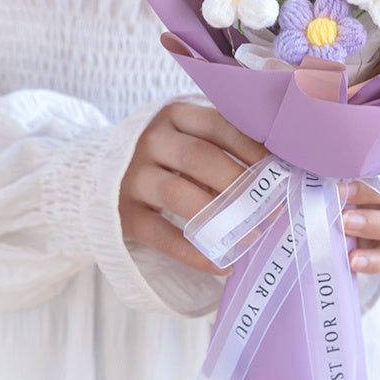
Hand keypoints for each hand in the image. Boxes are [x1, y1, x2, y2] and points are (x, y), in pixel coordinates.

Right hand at [119, 101, 268, 274]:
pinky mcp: (122, 214)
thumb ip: (222, 144)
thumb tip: (276, 173)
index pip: (216, 124)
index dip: (249, 147)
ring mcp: (132, 176)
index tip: (277, 170)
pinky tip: (223, 264)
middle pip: (198, 157)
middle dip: (238, 182)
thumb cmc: (167, 154)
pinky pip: (159, 235)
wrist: (101, 173)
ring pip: (177, 193)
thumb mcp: (188, 135)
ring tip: (252, 236)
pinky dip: (194, 253)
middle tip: (270, 206)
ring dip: (219, 216)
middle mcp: (150, 140)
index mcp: (174, 115)